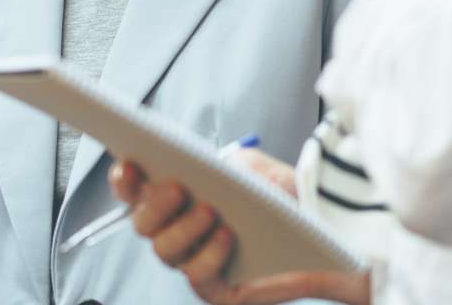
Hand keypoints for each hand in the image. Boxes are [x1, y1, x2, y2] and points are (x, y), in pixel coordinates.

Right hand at [110, 159, 370, 304]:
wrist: (325, 227)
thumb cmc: (284, 195)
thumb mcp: (247, 166)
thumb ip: (215, 161)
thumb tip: (189, 163)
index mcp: (180, 197)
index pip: (138, 190)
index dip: (126, 179)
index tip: (130, 162)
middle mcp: (181, 231)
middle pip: (143, 223)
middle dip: (155, 204)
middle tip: (178, 186)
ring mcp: (196, 261)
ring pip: (165, 250)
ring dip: (184, 229)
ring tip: (211, 211)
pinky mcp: (217, 290)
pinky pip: (197, 276)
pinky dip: (209, 253)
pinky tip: (228, 236)